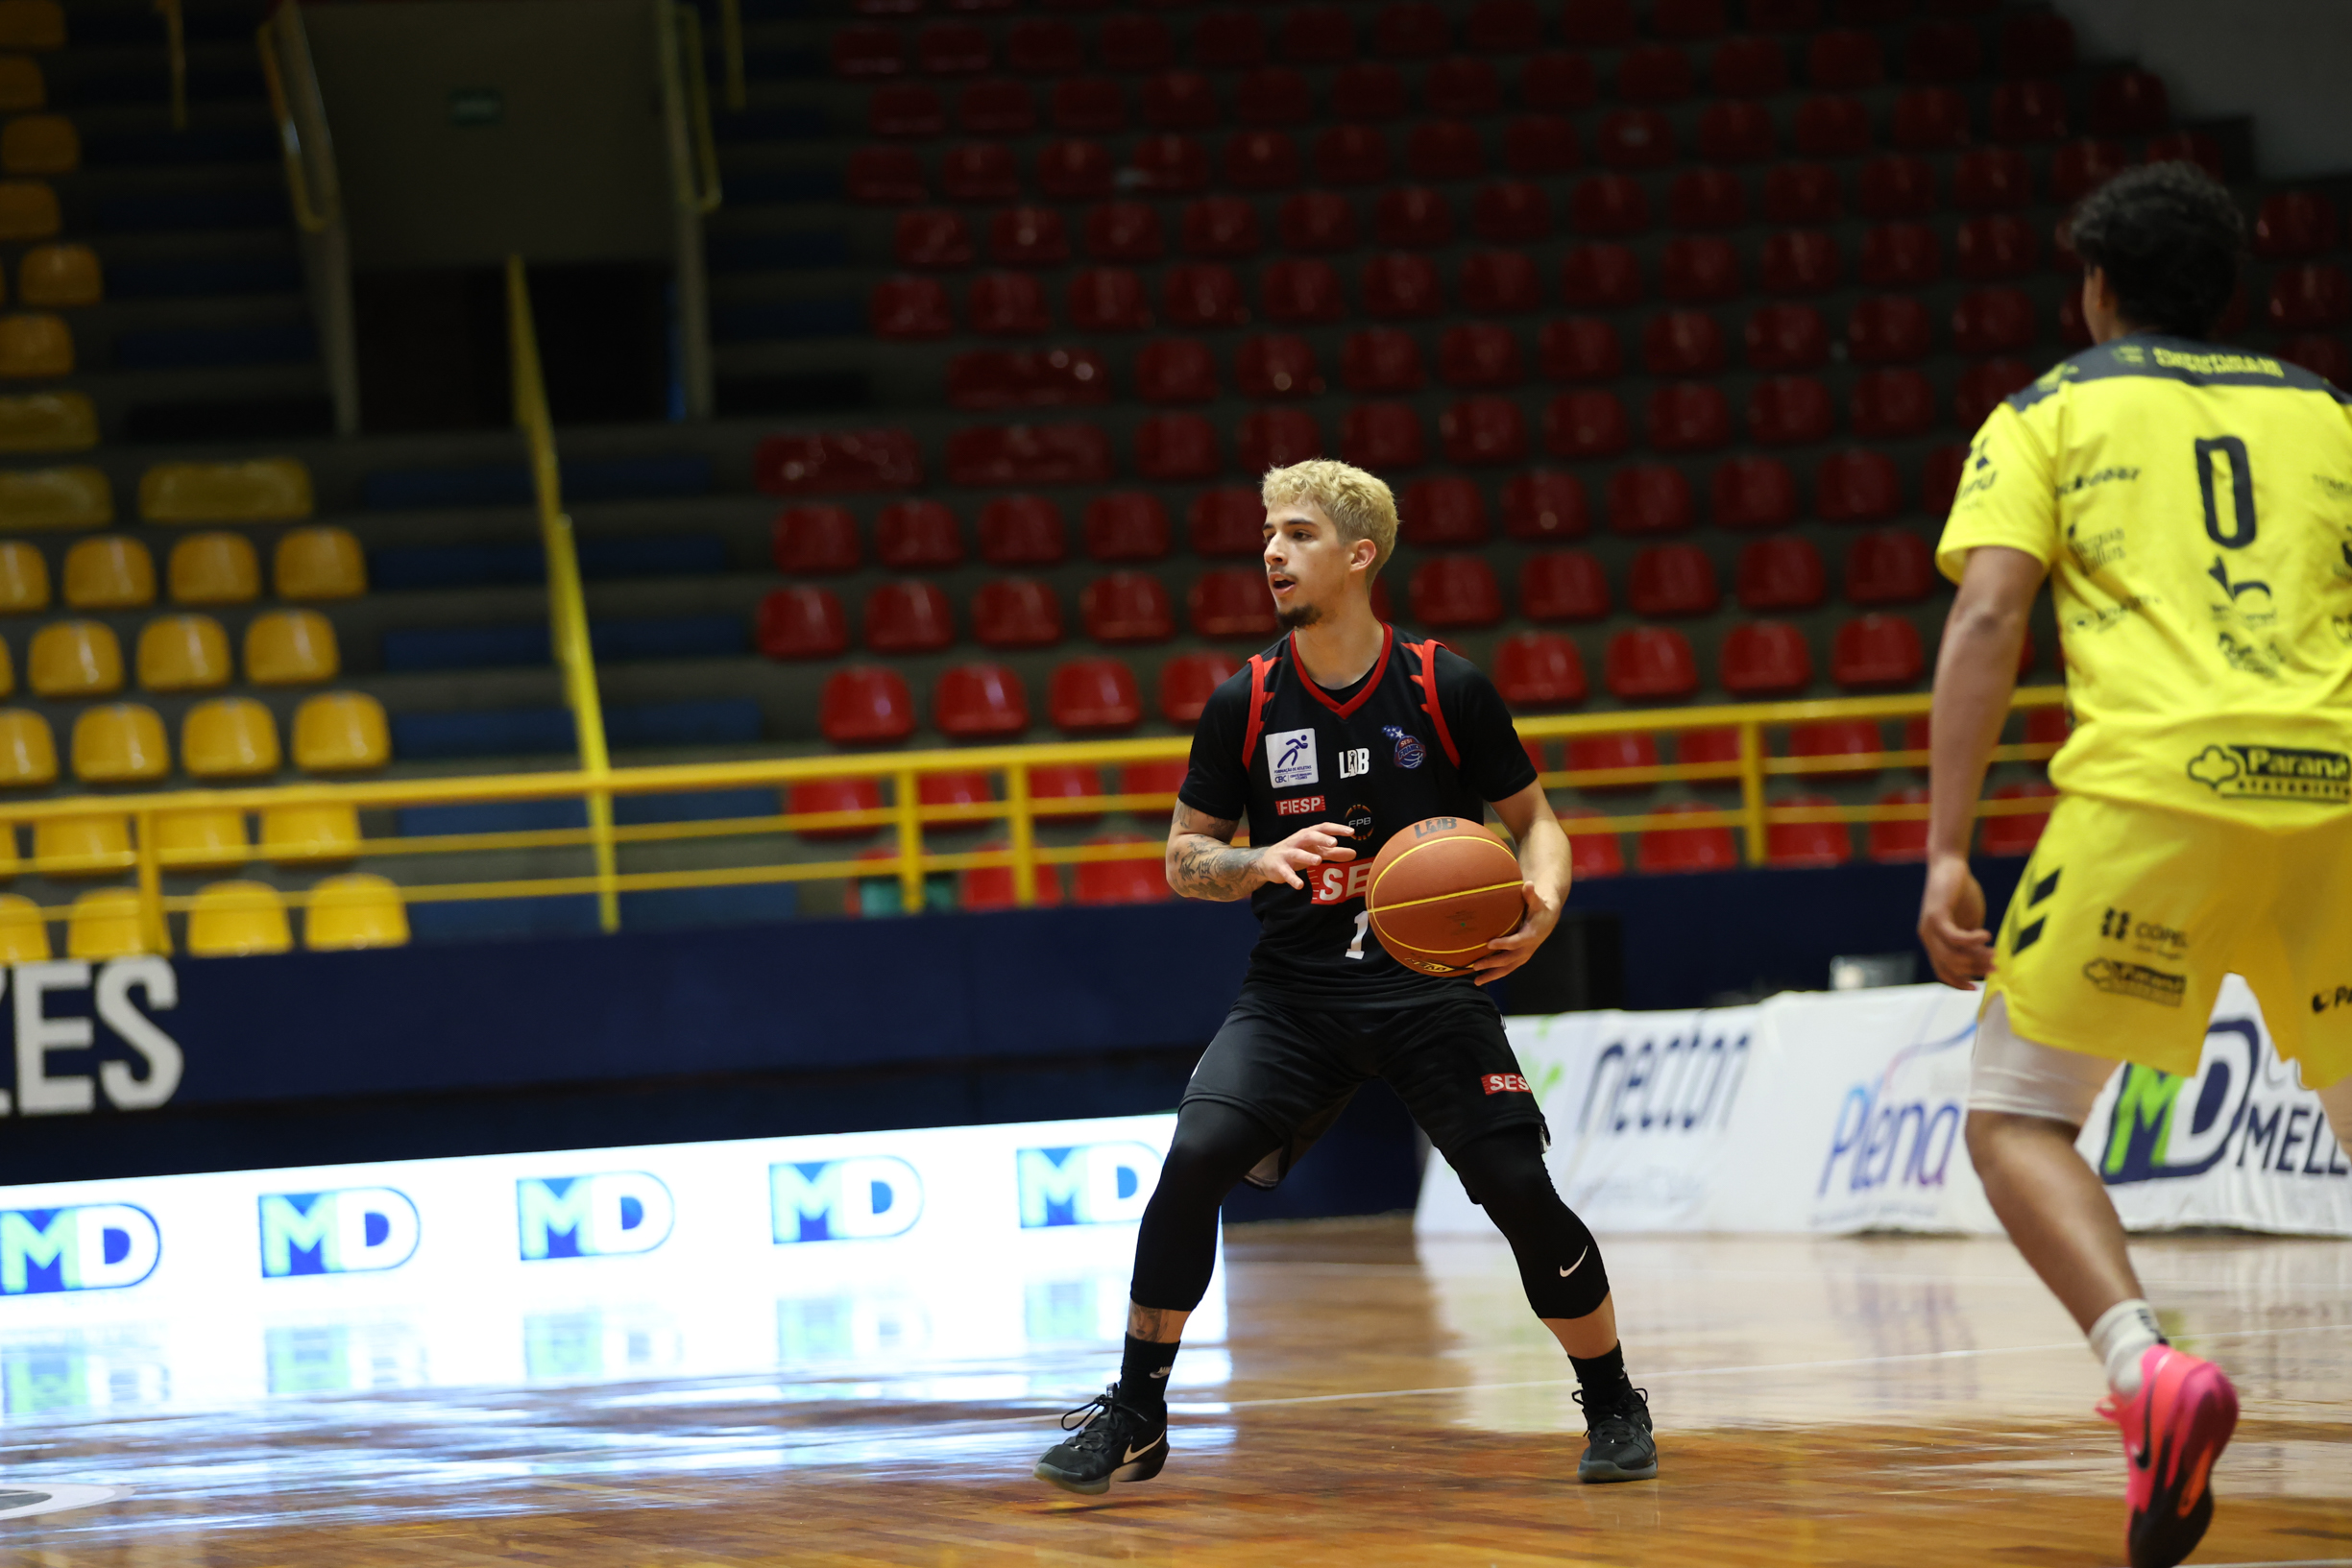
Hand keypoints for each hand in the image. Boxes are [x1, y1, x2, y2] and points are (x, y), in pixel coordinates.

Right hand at [1253, 822, 1357, 890]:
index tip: (1351, 832)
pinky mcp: (1279, 866)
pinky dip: (1292, 878)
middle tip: (1334, 843)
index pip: (1323, 828)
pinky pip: (1286, 872)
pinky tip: (1300, 885)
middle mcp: (1297, 841)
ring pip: (1297, 853)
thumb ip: (1334, 853)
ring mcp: (1287, 853)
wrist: (1267, 862)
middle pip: (1309, 836)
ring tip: (1318, 861)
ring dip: (1307, 856)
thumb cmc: (1296, 853)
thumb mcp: (1315, 851)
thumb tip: (1354, 853)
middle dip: (1321, 839)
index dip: (1337, 829)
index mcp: (1307, 835)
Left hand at [1469, 878, 1560, 986]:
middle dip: (1492, 963)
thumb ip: (1530, 894)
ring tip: (1476, 981)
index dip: (1504, 944)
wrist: (1547, 919)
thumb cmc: (1539, 907)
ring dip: (1491, 975)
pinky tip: (1480, 978)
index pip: (1517, 941)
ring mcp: (1523, 955)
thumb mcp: (1537, 900)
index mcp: (1531, 935)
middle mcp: (1528, 948)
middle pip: (1509, 959)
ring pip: (1507, 968)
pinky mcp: (1519, 958)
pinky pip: (1506, 969)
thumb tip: (1529, 884)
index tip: (1489, 944)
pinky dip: (1494, 974)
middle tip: (1475, 965)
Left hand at [1918, 852, 1993, 988]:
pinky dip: (1972, 940)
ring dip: (1976, 959)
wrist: (1950, 865)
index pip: (1943, 971)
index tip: (1978, 988)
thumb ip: (1973, 942)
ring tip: (1995, 953)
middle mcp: (1928, 938)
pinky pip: (1954, 937)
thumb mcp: (1969, 923)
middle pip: (1950, 967)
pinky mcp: (1936, 915)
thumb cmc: (1961, 893)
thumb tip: (1985, 961)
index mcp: (1934, 942)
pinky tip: (1987, 935)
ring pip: (1951, 956)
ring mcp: (1930, 927)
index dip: (1959, 983)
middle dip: (1975, 971)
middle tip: (1997, 966)